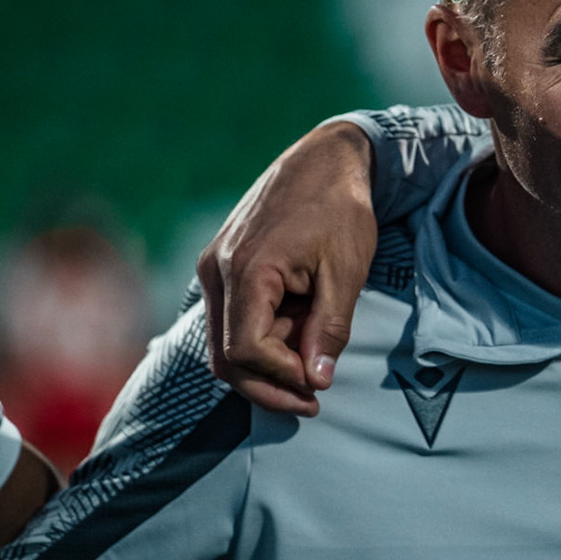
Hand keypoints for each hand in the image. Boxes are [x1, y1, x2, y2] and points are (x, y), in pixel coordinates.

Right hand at [199, 121, 376, 415]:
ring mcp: (214, 268)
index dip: (282, 377)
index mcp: (246, 268)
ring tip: (310, 368)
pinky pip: (230, 321)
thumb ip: (330, 328)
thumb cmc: (339, 208)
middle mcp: (217, 271)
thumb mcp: (346, 270)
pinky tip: (296, 340)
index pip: (246, 350)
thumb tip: (317, 379)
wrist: (323, 159)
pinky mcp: (221, 266)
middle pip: (225, 358)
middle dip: (269, 385)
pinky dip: (260, 340)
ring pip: (224, 344)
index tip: (319, 384)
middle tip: (312, 400)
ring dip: (265, 365)